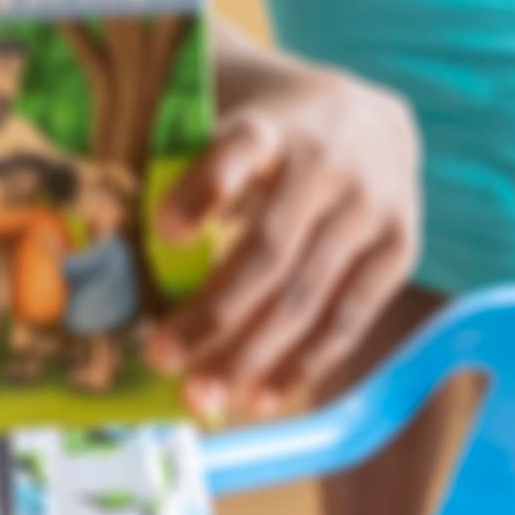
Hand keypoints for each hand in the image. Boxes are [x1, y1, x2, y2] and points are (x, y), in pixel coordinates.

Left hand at [146, 66, 419, 419]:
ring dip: (251, 353)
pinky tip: (264, 395)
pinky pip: (350, 315)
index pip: (239, 149)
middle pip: (268, 249)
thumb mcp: (223, 131)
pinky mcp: (399, 247)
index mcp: (270, 128)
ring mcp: (369, 208)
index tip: (164, 230)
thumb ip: (179, 177)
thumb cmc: (265, 140)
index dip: (204, 190)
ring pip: (307, 293)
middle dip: (213, 313)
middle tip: (160, 357)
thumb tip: (115, 246)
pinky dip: (305, 361)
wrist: (365, 119)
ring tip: (202, 394)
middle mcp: (326, 167)